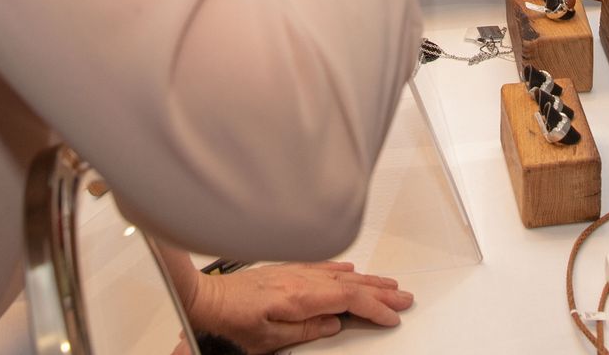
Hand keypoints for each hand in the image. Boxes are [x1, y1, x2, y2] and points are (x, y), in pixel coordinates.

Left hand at [187, 260, 414, 351]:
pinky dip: (342, 270)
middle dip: (381, 291)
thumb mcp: (268, 340)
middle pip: (350, 284)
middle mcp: (300, 280)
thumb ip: (305, 330)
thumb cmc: (229, 323)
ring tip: (388, 285)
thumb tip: (334, 324)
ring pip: (340, 274)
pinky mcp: (284, 271)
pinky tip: (350, 271)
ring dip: (368, 280)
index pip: (348, 300)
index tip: (392, 315)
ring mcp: (293, 272)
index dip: (375, 308)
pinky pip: (322, 267)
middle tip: (404, 297)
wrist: (203, 300)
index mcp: (299, 297)